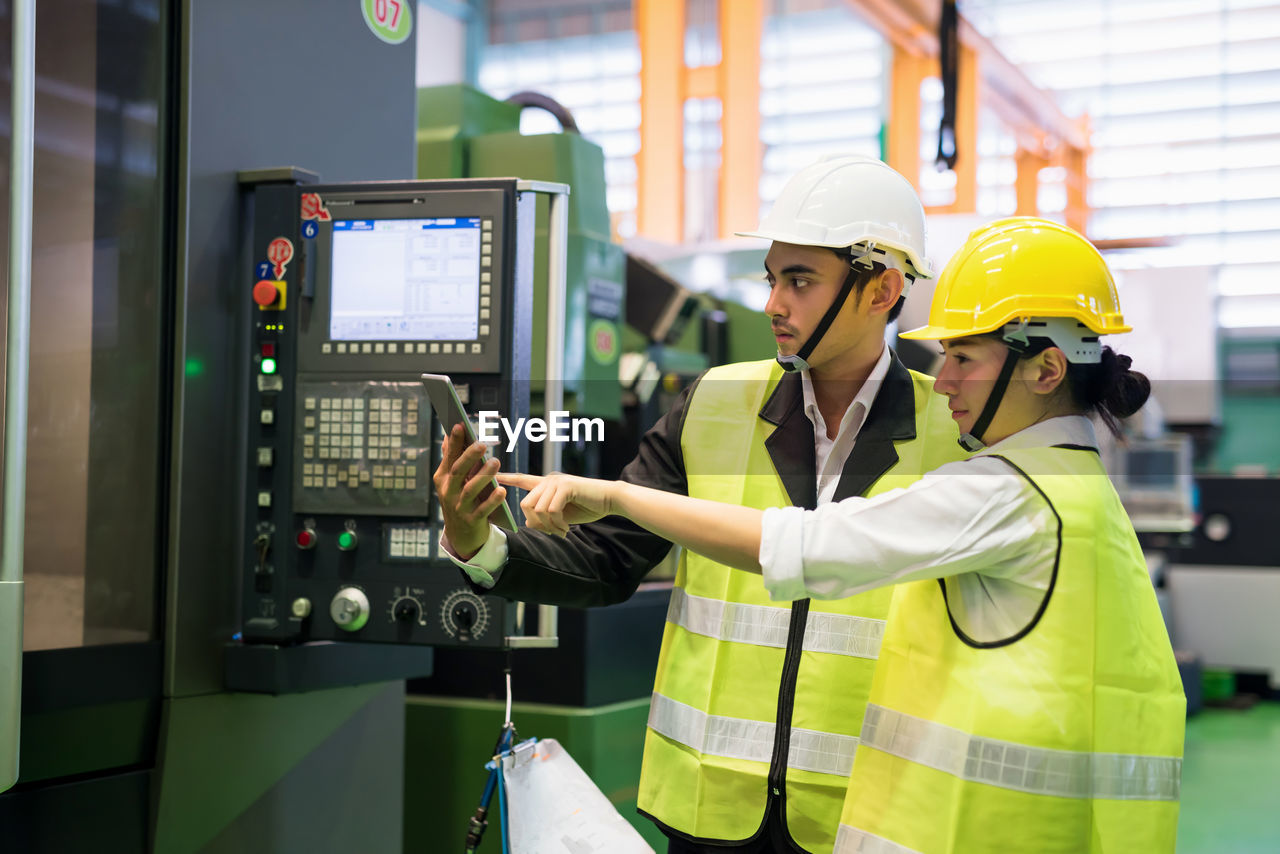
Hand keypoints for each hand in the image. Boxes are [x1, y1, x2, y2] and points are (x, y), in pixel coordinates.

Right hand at [432, 423, 506, 558]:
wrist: (461, 535)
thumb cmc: (459, 499)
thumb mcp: (451, 481)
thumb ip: (451, 459)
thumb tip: (450, 435)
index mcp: (443, 479)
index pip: (449, 457)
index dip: (454, 442)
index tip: (459, 425)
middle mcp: (448, 492)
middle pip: (458, 472)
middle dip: (469, 457)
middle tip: (482, 444)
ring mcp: (459, 508)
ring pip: (470, 490)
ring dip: (483, 475)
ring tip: (495, 462)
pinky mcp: (471, 521)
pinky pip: (483, 510)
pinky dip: (492, 501)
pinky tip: (502, 491)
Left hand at [496, 472, 620, 536]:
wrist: (609, 500)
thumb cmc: (586, 506)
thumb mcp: (561, 515)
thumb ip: (544, 516)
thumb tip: (527, 522)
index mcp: (546, 484)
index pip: (522, 479)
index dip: (506, 479)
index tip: (491, 475)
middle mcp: (548, 480)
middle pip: (526, 504)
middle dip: (537, 524)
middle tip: (553, 532)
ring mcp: (556, 482)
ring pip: (537, 509)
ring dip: (549, 526)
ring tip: (561, 531)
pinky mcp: (565, 486)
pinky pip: (551, 510)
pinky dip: (557, 523)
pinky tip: (566, 528)